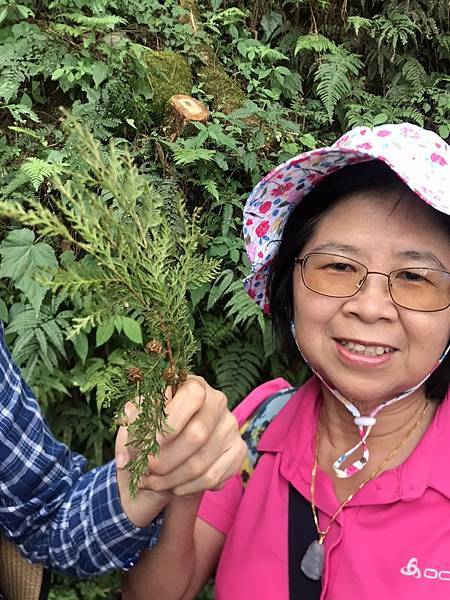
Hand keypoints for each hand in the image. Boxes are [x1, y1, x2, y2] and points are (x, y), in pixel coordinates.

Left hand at [115, 376, 246, 524]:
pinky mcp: (237, 451)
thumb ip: (132, 422)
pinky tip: (173, 487)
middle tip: (146, 469)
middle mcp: (218, 402)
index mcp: (194, 384)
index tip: (149, 443)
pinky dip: (188, 487)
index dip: (170, 422)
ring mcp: (230, 427)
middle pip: (197, 435)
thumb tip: (127, 435)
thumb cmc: (151, 426)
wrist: (169, 445)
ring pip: (202, 461)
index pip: (192, 395)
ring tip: (151, 482)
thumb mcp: (137, 417)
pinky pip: (213, 477)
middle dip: (165, 459)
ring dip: (171, 479)